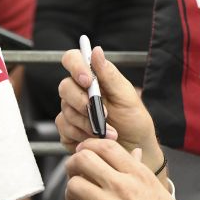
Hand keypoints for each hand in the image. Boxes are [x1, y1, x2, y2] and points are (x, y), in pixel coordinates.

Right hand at [57, 46, 160, 162]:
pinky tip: (96, 138)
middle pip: (64, 88)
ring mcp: (71, 112)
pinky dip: (82, 136)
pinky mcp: (68, 132)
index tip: (87, 80)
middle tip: (102, 114)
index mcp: (92, 78)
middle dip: (82, 102)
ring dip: (88, 123)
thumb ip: (108, 74)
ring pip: (65, 112)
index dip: (75, 67)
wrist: (135, 148)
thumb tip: (96, 50)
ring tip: (108, 131)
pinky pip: (64, 130)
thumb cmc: (133, 120)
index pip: (72, 60)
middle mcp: (78, 92)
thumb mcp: (126, 95)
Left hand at [64, 138, 199, 199]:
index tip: (84, 153)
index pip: (106, 146)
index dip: (89, 146)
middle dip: (73, 167)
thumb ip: (141, 172)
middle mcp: (123, 187)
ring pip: (73, 186)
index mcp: (139, 176)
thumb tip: (134, 153)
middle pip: (82, 160)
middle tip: (76, 177)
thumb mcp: (160, 195)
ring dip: (72, 196)